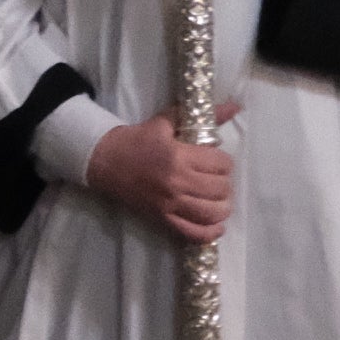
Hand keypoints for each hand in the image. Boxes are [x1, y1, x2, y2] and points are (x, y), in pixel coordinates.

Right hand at [83, 101, 242, 242]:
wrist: (104, 161)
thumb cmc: (138, 139)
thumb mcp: (168, 121)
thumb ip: (205, 116)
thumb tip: (235, 106)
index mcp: (179, 156)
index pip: (221, 164)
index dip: (225, 163)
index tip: (219, 162)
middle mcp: (176, 182)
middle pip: (220, 189)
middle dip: (225, 184)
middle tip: (218, 180)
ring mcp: (169, 204)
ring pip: (210, 213)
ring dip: (222, 207)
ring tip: (220, 201)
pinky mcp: (161, 219)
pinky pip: (192, 233)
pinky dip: (209, 233)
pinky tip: (217, 226)